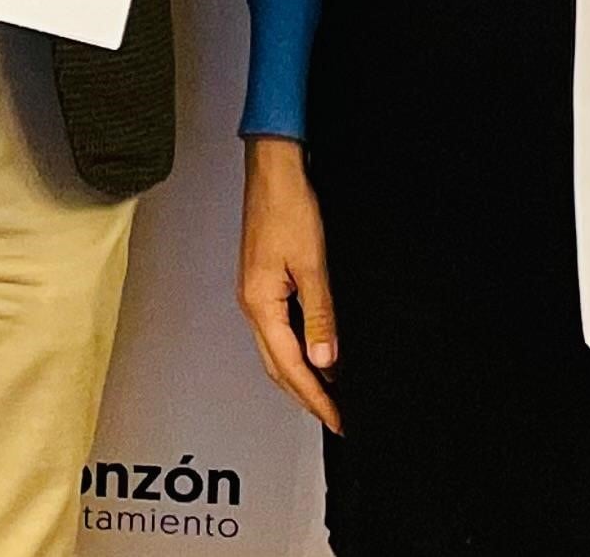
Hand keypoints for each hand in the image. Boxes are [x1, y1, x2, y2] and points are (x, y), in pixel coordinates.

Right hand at [235, 136, 341, 431]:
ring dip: (300, 376)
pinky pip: (278, 330)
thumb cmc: (288, 208)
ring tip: (329, 395)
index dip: (316, 396)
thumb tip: (325, 362)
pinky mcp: (262, 283)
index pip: (290, 365)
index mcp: (259, 303)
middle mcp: (251, 303)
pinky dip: (296, 351)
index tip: (337, 418)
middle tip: (335, 418)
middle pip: (277, 365)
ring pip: (275, 350)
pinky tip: (315, 354)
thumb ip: (320, 317)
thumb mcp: (313, 266)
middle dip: (306, 395)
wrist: (273, 172)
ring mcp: (254, 294)